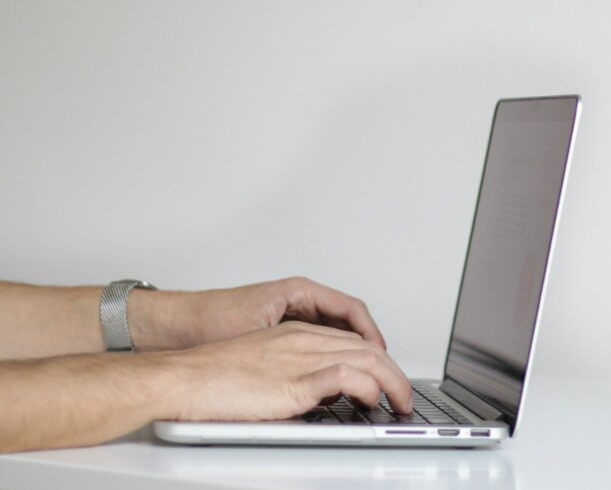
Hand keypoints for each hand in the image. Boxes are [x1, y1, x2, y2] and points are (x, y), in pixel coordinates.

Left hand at [130, 277, 386, 351]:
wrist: (172, 326)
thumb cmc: (208, 320)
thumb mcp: (260, 333)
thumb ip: (296, 346)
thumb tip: (331, 363)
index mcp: (299, 291)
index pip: (351, 309)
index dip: (371, 333)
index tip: (381, 354)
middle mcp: (298, 299)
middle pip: (347, 320)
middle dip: (366, 344)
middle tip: (380, 369)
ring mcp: (290, 313)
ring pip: (333, 332)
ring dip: (349, 351)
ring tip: (362, 374)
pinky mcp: (280, 329)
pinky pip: (317, 340)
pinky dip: (329, 356)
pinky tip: (331, 375)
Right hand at [163, 321, 413, 420]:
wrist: (183, 378)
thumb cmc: (211, 378)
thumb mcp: (262, 370)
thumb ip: (293, 376)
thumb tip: (318, 398)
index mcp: (295, 334)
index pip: (352, 340)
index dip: (377, 360)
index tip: (388, 379)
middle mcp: (303, 340)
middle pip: (367, 347)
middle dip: (395, 371)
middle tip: (404, 395)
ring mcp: (301, 357)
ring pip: (367, 358)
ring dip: (392, 382)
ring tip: (400, 403)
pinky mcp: (294, 380)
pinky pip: (347, 377)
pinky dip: (369, 388)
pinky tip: (373, 401)